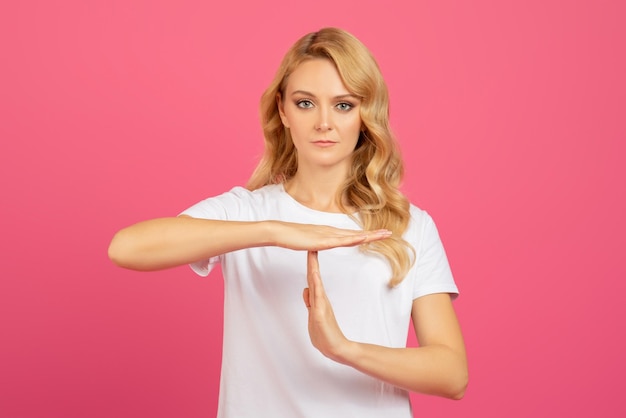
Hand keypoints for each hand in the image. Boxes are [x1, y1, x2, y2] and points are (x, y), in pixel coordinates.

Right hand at [272, 221, 391, 250]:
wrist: (279, 231)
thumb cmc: (291, 236)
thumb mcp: (309, 240)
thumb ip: (317, 241)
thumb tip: (323, 243)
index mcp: (329, 232)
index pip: (351, 234)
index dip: (366, 234)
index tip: (378, 235)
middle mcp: (331, 231)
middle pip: (356, 233)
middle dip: (373, 234)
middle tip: (389, 233)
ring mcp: (327, 235)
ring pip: (352, 236)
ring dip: (368, 235)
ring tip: (382, 235)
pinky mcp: (321, 240)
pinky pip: (340, 240)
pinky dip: (352, 239)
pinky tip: (361, 239)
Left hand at [302, 251, 350, 361]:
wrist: (336, 348)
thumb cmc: (325, 333)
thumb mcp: (314, 314)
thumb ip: (310, 302)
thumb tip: (306, 290)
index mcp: (317, 299)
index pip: (312, 278)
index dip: (310, 265)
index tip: (309, 251)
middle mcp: (320, 298)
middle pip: (314, 276)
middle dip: (311, 261)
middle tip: (311, 244)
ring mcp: (321, 304)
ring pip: (315, 283)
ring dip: (313, 268)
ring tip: (312, 253)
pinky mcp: (320, 313)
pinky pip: (317, 296)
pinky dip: (316, 285)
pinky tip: (315, 275)